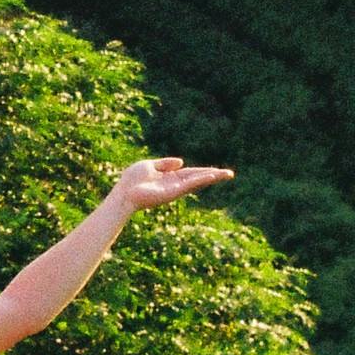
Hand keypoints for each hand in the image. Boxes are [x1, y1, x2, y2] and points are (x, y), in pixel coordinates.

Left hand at [107, 156, 233, 215]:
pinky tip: (212, 176)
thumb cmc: (132, 180)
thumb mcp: (150, 166)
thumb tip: (182, 161)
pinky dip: (201, 180)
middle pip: (198, 178)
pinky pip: (190, 184)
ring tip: (226, 174)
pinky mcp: (173, 192)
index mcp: (169, 178)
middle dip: (213, 175)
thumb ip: (165, 164)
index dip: (203, 171)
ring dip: (212, 177)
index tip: (217, 171)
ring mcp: (175, 189)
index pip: (190, 173)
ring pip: (197, 181)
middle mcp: (175, 184)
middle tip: (230, 174)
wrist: (124, 193)